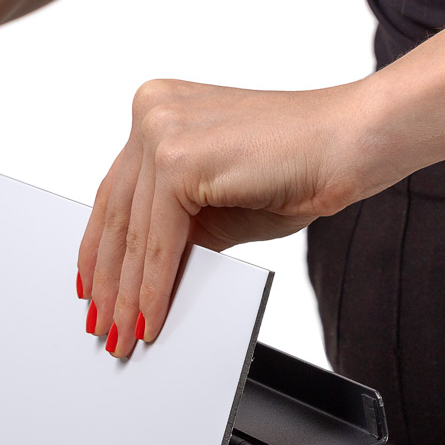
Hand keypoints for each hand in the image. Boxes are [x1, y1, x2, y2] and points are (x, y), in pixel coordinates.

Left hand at [76, 78, 372, 356]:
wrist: (351, 144)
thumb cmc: (295, 169)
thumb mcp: (215, 206)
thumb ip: (173, 229)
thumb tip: (140, 277)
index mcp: (155, 110)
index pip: (115, 194)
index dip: (100, 250)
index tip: (92, 287)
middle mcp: (151, 111)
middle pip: (116, 215)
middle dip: (108, 280)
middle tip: (102, 323)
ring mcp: (161, 130)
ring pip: (132, 234)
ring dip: (126, 295)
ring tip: (121, 334)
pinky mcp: (178, 158)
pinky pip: (158, 242)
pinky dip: (153, 289)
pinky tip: (148, 320)